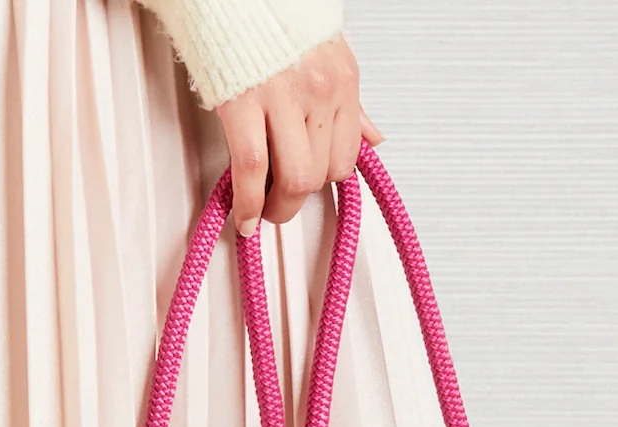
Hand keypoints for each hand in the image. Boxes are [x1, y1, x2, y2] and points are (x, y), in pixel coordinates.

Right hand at [214, 37, 382, 238]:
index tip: (306, 186)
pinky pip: (252, 167)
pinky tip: (244, 215)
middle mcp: (319, 89)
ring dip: (276, 208)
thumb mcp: (327, 51)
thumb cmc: (272, 13)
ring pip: (294, 178)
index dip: (324, 179)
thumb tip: (373, 137)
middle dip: (298, 199)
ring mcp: (282, 96)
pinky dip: (248, 202)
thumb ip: (350, 100)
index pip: (347, 154)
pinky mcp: (244, 100)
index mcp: (342, 78)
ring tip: (263, 212)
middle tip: (281, 205)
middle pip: (321, 173)